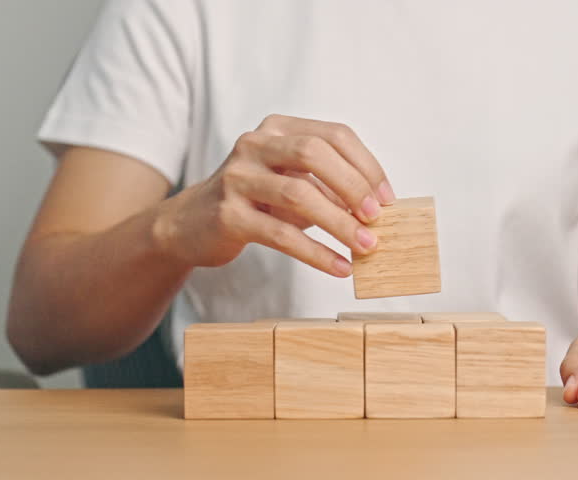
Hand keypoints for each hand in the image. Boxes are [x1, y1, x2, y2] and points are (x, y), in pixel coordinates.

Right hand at [155, 114, 394, 275]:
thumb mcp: (290, 183)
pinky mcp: (228, 215)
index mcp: (277, 129)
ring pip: (298, 195)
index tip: (388, 198)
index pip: (333, 135)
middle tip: (377, 218)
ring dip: (340, 223)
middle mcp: (254, 145)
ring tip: (366, 247)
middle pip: (314, 153)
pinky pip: (281, 235)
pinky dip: (316, 253)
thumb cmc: (254, 202)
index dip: (366, 165)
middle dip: (353, 186)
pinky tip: (339, 267)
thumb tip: (379, 207)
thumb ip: (327, 186)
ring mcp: (237, 178)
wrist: (189, 226)